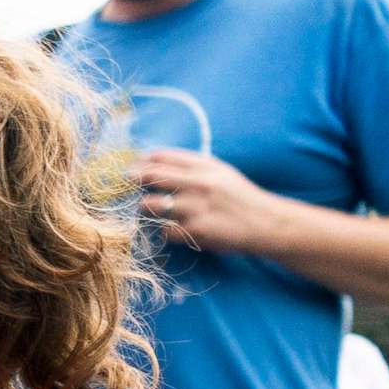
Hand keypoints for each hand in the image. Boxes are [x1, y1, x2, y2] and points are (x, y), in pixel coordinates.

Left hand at [132, 150, 283, 257]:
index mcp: (204, 166)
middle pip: (150, 176)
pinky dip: (164, 230)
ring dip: (144, 207)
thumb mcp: (220, 171)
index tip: (132, 167)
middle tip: (123, 184)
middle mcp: (198, 183)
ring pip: (149, 205)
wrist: (264, 222)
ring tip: (147, 208)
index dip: (141, 161)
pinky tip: (172, 229)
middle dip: (133, 179)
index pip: (161, 157)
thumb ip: (191, 165)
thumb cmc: (238, 196)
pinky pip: (164, 230)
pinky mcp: (194, 231)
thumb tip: (152, 160)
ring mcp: (195, 208)